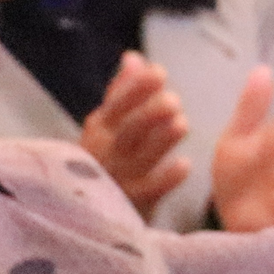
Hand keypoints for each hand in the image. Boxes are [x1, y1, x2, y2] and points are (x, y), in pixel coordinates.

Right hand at [79, 52, 190, 220]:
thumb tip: (133, 58)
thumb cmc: (105, 163)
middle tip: (174, 100)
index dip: (137, 88)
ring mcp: (119, 179)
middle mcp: (105, 152)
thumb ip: (120, 93)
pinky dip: (167, 178)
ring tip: (181, 124)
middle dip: (149, 113)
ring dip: (160, 140)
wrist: (89, 216)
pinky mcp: (133, 204)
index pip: (116, 104)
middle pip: (127, 130)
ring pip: (141, 157)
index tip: (159, 72)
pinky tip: (184, 165)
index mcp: (99, 130)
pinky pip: (151, 190)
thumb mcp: (106, 127)